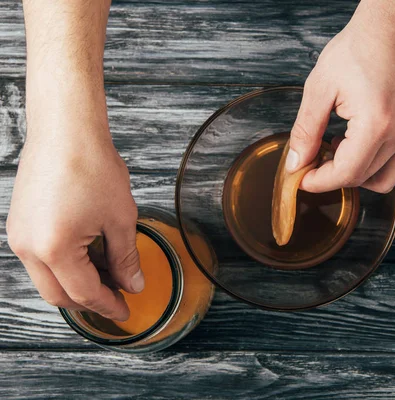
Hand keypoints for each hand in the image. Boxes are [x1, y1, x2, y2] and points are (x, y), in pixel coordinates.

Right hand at [7, 115, 141, 320]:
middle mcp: (28, 247)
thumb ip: (126, 258)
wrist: (66, 131)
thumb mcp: (120, 218)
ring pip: (47, 278)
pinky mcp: (20, 223)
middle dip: (89, 301)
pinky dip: (64, 266)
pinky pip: (40, 258)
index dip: (108, 306)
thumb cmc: (91, 166)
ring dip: (76, 283)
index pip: (84, 293)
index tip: (125, 310)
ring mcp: (19, 235)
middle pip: (59, 294)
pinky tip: (90, 256)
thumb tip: (133, 283)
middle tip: (118, 297)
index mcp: (54, 249)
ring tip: (109, 274)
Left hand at [287, 0, 394, 192]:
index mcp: (376, 123)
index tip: (301, 177)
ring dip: (353, 174)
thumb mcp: (319, 88)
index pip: (346, 173)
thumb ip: (306, 131)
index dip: (319, 181)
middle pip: (361, 178)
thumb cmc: (358, 49)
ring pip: (381, 179)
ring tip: (333, 151)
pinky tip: (353, 146)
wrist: (390, 29)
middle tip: (310, 162)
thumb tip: (296, 162)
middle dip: (331, 177)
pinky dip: (372, 166)